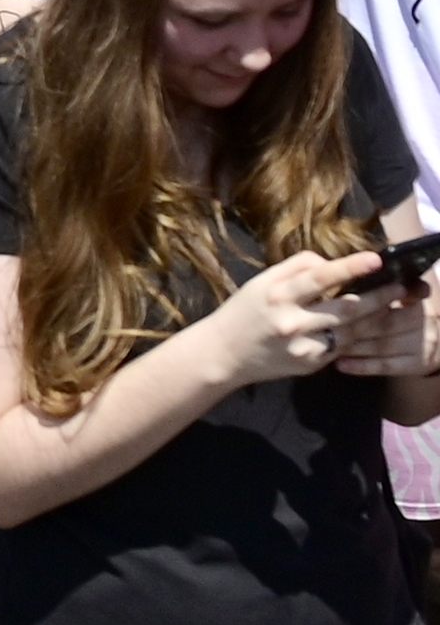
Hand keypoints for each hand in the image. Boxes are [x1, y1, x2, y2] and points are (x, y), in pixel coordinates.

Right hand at [210, 249, 381, 385]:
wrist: (224, 353)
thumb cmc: (243, 311)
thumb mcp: (261, 282)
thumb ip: (294, 268)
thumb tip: (330, 264)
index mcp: (278, 295)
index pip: (320, 277)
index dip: (350, 267)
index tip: (376, 259)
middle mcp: (292, 321)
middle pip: (347, 308)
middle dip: (378, 297)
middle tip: (401, 287)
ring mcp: (303, 346)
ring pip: (351, 330)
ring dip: (375, 318)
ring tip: (392, 306)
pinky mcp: (311, 364)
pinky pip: (341, 346)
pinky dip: (356, 335)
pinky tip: (366, 327)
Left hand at [331, 263, 439, 378]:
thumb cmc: (417, 303)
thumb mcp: (413, 285)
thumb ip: (395, 276)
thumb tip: (370, 259)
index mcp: (422, 296)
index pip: (395, 293)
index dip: (369, 296)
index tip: (337, 293)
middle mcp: (426, 321)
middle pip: (383, 322)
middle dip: (352, 321)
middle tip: (318, 319)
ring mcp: (424, 345)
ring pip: (381, 345)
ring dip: (351, 344)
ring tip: (322, 340)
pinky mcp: (418, 365)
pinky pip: (387, 366)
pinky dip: (362, 366)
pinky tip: (339, 363)